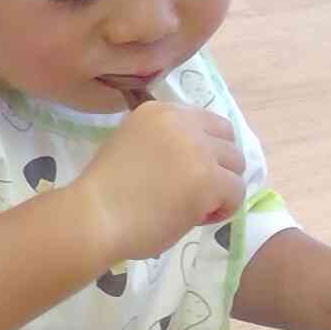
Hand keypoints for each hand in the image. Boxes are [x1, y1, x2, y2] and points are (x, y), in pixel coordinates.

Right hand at [75, 103, 245, 261]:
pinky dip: (223, 209)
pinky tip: (196, 218)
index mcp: (159, 111)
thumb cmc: (103, 193)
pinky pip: (237, 192)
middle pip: (227, 140)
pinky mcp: (208, 178)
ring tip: (194, 207)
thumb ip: (162, 144)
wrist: (94, 217)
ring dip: (221, 188)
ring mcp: (197, 149)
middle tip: (193, 192)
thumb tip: (193, 163)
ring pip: (236, 166)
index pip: (206, 123)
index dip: (204, 150)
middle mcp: (182, 122)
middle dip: (217, 167)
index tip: (185, 173)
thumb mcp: (131, 146)